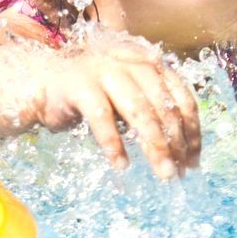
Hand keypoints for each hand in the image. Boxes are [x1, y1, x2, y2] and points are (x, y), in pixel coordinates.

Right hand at [34, 46, 201, 178]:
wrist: (42, 80)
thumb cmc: (92, 94)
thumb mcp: (129, 98)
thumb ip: (153, 111)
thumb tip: (182, 149)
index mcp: (149, 64)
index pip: (182, 98)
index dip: (192, 131)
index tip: (194, 161)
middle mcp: (132, 63)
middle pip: (164, 108)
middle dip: (177, 144)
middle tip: (180, 174)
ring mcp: (105, 71)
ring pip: (140, 112)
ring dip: (155, 147)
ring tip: (163, 174)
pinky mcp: (80, 85)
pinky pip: (102, 118)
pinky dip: (114, 144)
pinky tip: (121, 165)